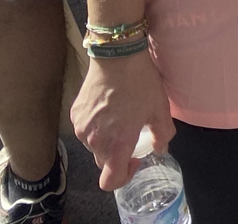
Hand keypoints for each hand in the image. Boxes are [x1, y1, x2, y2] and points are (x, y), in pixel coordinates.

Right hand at [71, 51, 173, 191]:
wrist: (116, 56)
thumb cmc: (141, 83)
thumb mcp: (160, 108)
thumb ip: (162, 134)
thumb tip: (159, 149)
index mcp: (117, 144)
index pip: (110, 181)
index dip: (124, 177)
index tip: (135, 159)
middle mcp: (95, 141)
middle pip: (104, 163)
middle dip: (118, 155)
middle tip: (132, 134)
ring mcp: (82, 129)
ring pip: (94, 147)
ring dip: (107, 140)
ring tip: (121, 117)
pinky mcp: (75, 116)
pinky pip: (86, 131)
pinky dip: (97, 127)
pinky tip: (109, 109)